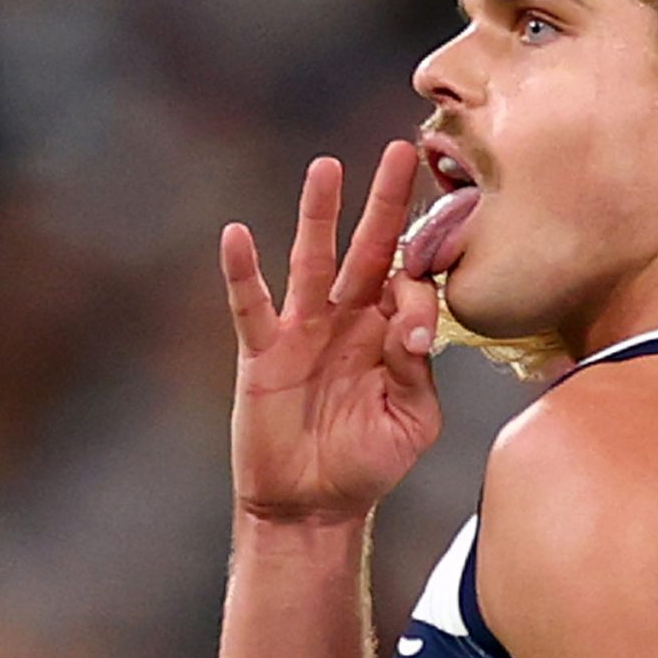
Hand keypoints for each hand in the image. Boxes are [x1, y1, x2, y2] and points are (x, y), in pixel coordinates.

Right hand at [221, 143, 441, 524]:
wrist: (312, 506)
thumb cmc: (367, 464)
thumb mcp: (411, 424)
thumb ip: (417, 371)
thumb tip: (413, 324)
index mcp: (391, 333)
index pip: (412, 285)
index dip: (420, 284)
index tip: (416, 309)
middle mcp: (350, 320)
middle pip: (370, 248)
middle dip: (387, 201)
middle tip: (402, 151)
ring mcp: (305, 331)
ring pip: (313, 260)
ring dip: (319, 215)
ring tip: (326, 168)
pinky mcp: (264, 352)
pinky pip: (251, 305)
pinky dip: (242, 271)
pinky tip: (237, 235)